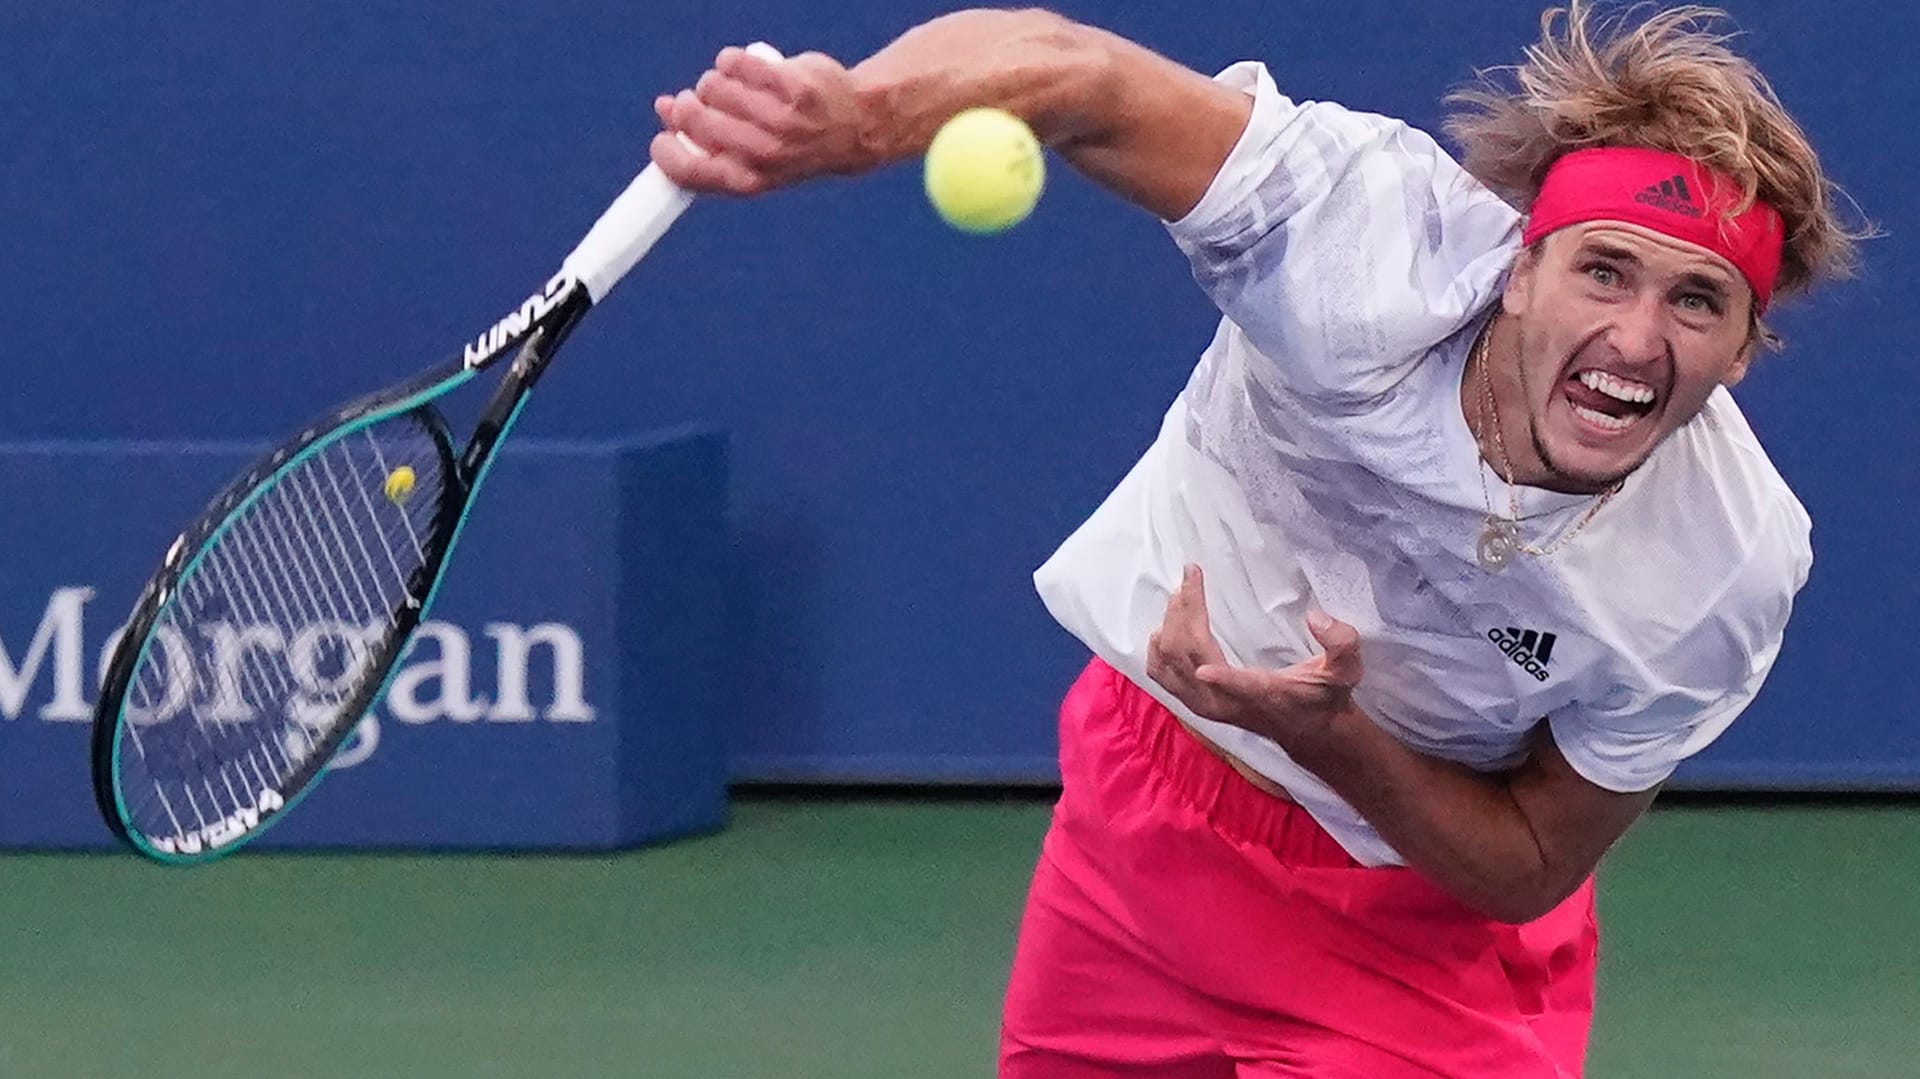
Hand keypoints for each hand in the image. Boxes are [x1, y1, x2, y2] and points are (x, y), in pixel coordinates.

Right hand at [651, 46, 875, 194]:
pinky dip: (732, 61)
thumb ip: (707, 142)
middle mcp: (766, 154)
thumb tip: (663, 110)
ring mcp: (782, 120)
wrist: (854, 128)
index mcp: (750, 181)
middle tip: (695, 101)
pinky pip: (738, 63)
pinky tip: (741, 66)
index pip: (689, 170)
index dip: (667, 150)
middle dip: (687, 106)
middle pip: (696, 119)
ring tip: (728, 86)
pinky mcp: (793, 86)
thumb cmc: (792, 145)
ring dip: (713, 82)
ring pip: (715, 87)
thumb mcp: (752, 160)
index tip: (665, 132)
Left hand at [1145, 565, 1364, 748]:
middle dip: (1186, 612)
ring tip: (1181, 593)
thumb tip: (1317, 618)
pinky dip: (1157, 648)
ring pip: (1170, 664)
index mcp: (1262, 694)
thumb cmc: (1324, 695)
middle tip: (1190, 577)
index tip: (1207, 665)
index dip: (1223, 680)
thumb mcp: (1345, 670)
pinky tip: (1165, 626)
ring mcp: (1204, 705)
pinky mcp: (1194, 704)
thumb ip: (1341, 643)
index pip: (1238, 687)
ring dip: (1170, 624)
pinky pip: (1161, 676)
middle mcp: (1225, 704)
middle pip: (1189, 657)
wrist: (1308, 731)